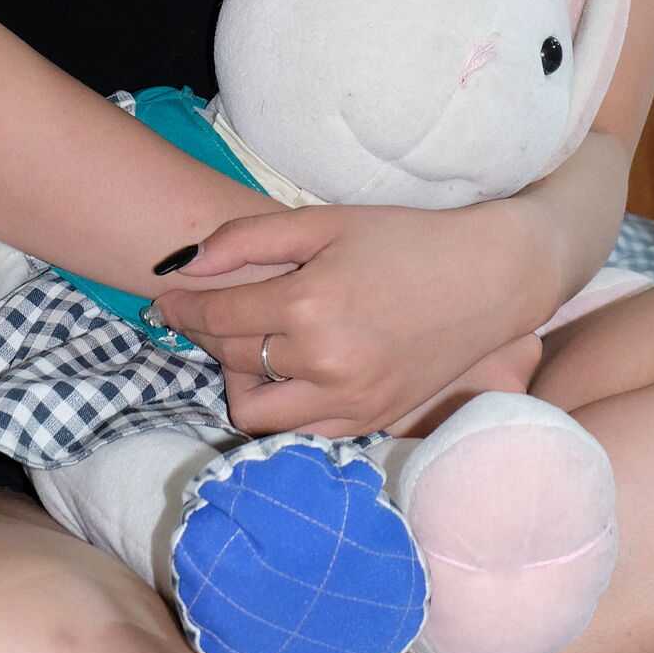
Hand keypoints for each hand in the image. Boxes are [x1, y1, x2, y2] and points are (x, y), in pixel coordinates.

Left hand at [150, 201, 554, 440]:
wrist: (488, 279)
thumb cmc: (405, 239)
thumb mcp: (324, 222)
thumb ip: (247, 240)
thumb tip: (185, 264)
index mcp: (310, 306)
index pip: (217, 318)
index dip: (181, 307)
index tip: (165, 299)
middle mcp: (325, 363)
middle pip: (230, 361)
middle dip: (206, 335)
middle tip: (208, 313)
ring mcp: (349, 401)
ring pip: (255, 413)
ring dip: (241, 380)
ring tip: (255, 346)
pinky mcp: (369, 422)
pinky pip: (299, 431)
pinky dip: (283, 405)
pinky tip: (292, 370)